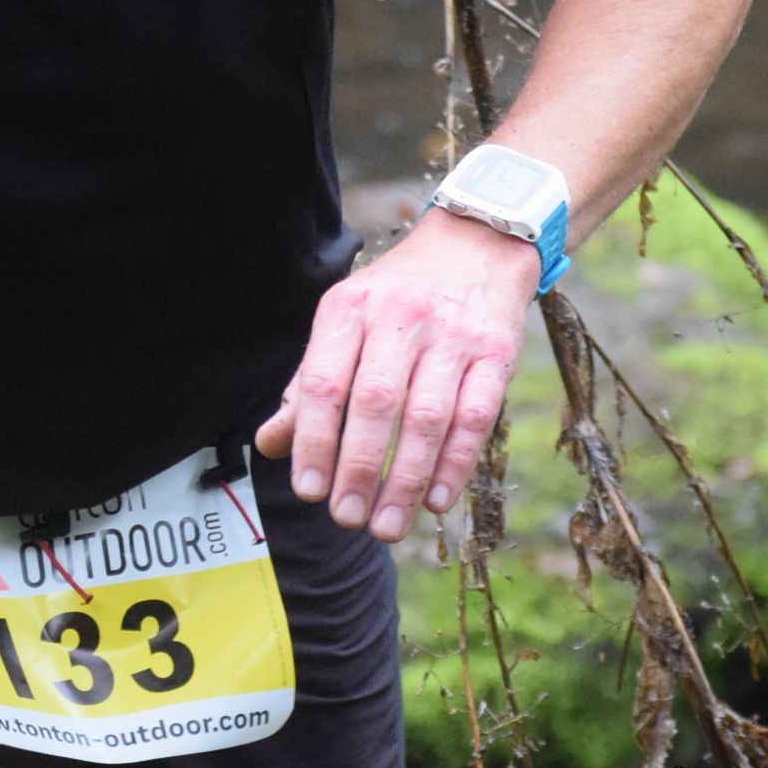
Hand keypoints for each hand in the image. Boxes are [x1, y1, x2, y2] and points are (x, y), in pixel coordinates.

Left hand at [255, 206, 539, 539]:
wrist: (477, 242)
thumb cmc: (397, 295)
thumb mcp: (344, 321)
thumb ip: (308, 384)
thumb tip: (271, 445)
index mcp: (349, 309)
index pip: (324, 382)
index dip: (314, 440)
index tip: (308, 490)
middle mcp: (399, 318)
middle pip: (376, 404)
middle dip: (359, 468)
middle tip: (346, 518)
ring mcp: (452, 335)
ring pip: (427, 417)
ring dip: (406, 479)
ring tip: (386, 525)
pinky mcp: (496, 352)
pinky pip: (476, 416)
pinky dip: (455, 464)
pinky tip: (437, 501)